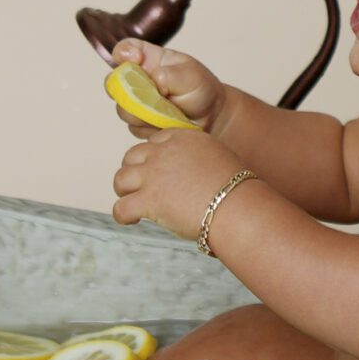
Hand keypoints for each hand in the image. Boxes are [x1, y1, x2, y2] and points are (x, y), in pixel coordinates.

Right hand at [110, 37, 228, 137]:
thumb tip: (152, 82)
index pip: (124, 49)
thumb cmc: (200, 88)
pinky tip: (168, 122)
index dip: (123, 53)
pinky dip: (152, 127)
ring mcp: (136, 102)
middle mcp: (137, 79)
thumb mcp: (190, 74)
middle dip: (130, 92)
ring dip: (146, 113)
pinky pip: (136, 128)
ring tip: (169, 112)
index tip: (136, 58)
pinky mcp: (140, 123)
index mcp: (148, 59)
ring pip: (124, 110)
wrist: (211, 116)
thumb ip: (168, 75)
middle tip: (153, 96)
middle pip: (114, 84)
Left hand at [111, 131, 249, 242]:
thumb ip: (198, 158)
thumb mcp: (218, 157)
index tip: (157, 172)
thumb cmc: (236, 189)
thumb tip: (190, 173)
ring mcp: (153, 176)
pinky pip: (120, 207)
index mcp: (182, 139)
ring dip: (124, 191)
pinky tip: (132, 220)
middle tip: (142, 188)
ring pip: (120, 179)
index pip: (154, 142)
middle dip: (134, 172)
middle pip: (132, 156)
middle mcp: (163, 153)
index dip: (152, 158)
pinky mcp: (148, 201)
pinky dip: (122, 215)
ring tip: (133, 202)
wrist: (237, 207)